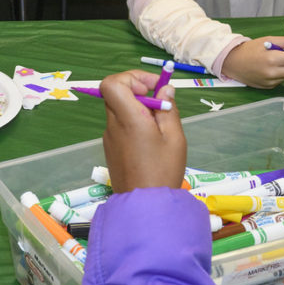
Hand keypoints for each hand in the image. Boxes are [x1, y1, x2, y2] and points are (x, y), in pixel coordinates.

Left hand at [101, 70, 186, 192]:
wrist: (145, 206)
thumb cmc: (163, 170)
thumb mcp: (174, 137)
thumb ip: (168, 109)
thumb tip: (165, 89)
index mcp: (127, 118)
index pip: (111, 83)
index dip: (130, 78)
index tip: (150, 88)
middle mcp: (113, 125)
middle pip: (115, 93)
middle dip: (137, 91)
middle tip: (159, 104)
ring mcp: (109, 137)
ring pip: (118, 109)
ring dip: (136, 108)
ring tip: (158, 125)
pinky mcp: (111, 148)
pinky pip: (119, 125)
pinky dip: (133, 122)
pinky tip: (150, 139)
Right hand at [221, 37, 283, 88]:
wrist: (232, 62)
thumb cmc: (249, 50)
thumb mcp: (268, 39)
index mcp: (272, 59)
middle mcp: (272, 73)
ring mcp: (270, 81)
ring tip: (277, 61)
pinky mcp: (269, 86)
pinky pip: (282, 80)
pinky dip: (281, 74)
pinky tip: (271, 68)